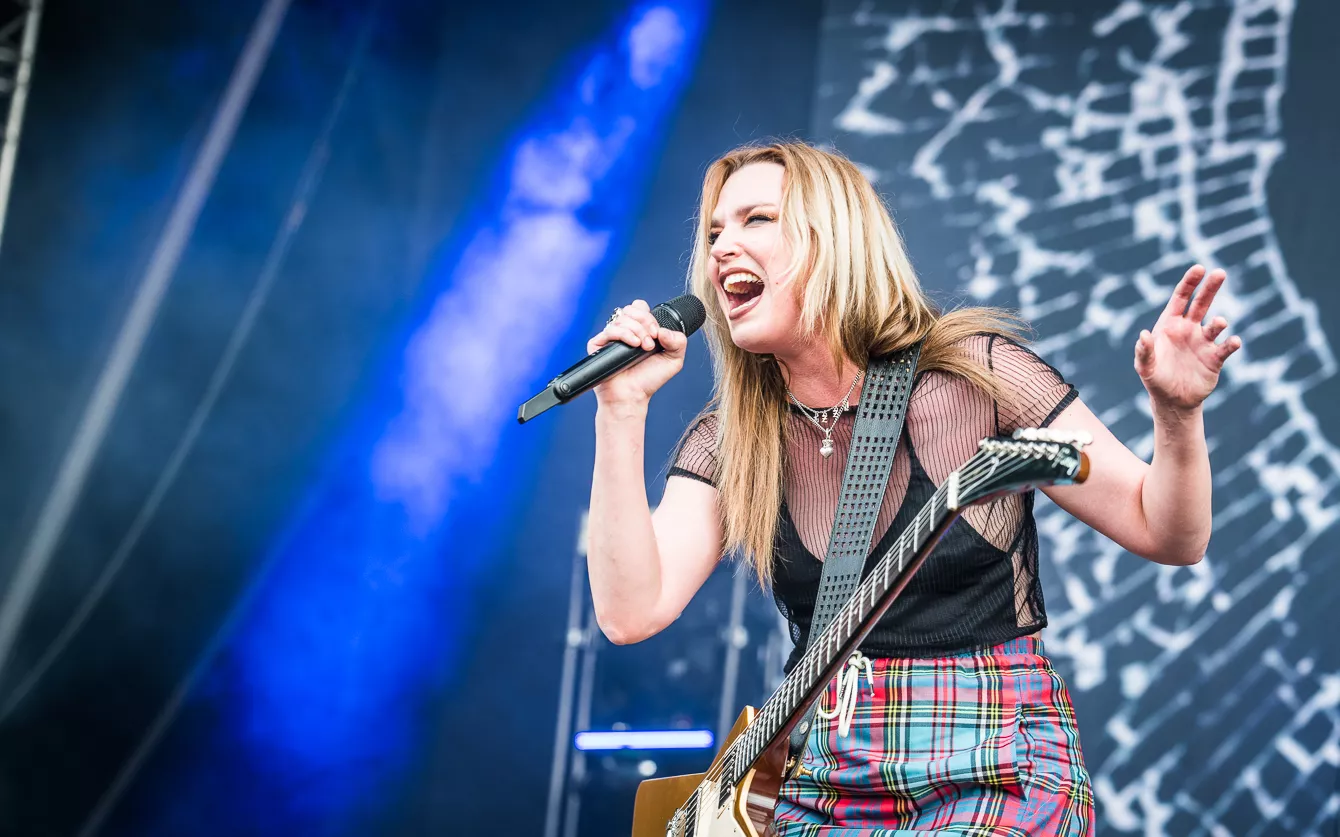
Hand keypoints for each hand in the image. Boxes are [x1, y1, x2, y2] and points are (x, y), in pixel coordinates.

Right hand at [586, 299, 687, 410]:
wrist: (632, 396)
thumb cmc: (649, 380)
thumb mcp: (673, 360)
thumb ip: (678, 341)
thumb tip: (664, 330)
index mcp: (638, 330)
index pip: (639, 307)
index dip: (649, 316)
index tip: (656, 333)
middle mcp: (623, 331)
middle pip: (631, 309)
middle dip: (645, 322)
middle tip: (651, 342)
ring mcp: (610, 337)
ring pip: (622, 318)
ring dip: (638, 331)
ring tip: (643, 347)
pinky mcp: (598, 345)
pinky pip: (610, 330)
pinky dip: (625, 334)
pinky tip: (634, 345)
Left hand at [1135, 265, 1241, 412]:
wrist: (1172, 400)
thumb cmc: (1155, 379)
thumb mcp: (1145, 366)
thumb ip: (1144, 351)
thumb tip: (1143, 335)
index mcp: (1171, 324)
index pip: (1181, 297)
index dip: (1190, 282)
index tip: (1199, 268)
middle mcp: (1189, 329)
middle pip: (1202, 303)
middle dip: (1210, 288)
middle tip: (1220, 273)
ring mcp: (1204, 342)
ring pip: (1215, 325)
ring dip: (1218, 322)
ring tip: (1218, 323)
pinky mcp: (1215, 358)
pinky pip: (1226, 348)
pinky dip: (1231, 343)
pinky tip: (1233, 342)